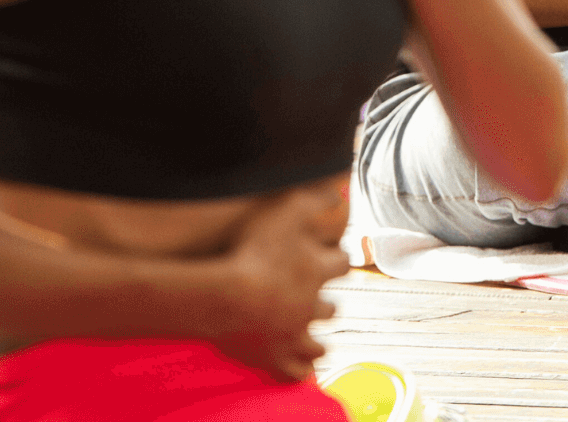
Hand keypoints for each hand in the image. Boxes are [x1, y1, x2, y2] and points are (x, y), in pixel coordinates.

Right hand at [211, 182, 350, 379]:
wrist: (225, 299)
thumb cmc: (253, 250)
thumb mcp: (285, 210)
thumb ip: (313, 199)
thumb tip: (338, 192)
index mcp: (318, 271)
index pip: (342, 264)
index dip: (338, 260)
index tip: (334, 258)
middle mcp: (311, 306)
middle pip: (329, 309)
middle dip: (326, 305)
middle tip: (318, 302)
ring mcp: (292, 336)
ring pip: (316, 347)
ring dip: (317, 342)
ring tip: (315, 342)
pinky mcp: (272, 359)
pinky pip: (293, 373)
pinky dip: (297, 372)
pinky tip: (298, 371)